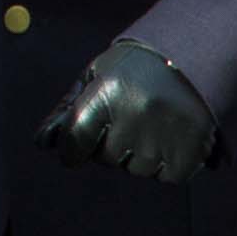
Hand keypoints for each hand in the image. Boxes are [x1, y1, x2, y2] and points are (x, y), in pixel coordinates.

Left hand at [36, 39, 216, 182]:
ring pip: (135, 170)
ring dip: (137, 154)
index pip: (75, 139)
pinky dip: (166, 163)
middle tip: (128, 116)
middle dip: (109, 144)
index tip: (73, 149)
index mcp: (107, 92)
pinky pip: (166, 176)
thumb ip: (66, 110)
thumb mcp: (96, 76)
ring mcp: (165, 136)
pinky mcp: (192, 152)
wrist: (194, 59)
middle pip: (106, 158)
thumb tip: (42, 143)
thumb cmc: (133, 69)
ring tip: (151, 122)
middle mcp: (135, 115)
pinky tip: (170, 135)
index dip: (71, 148)